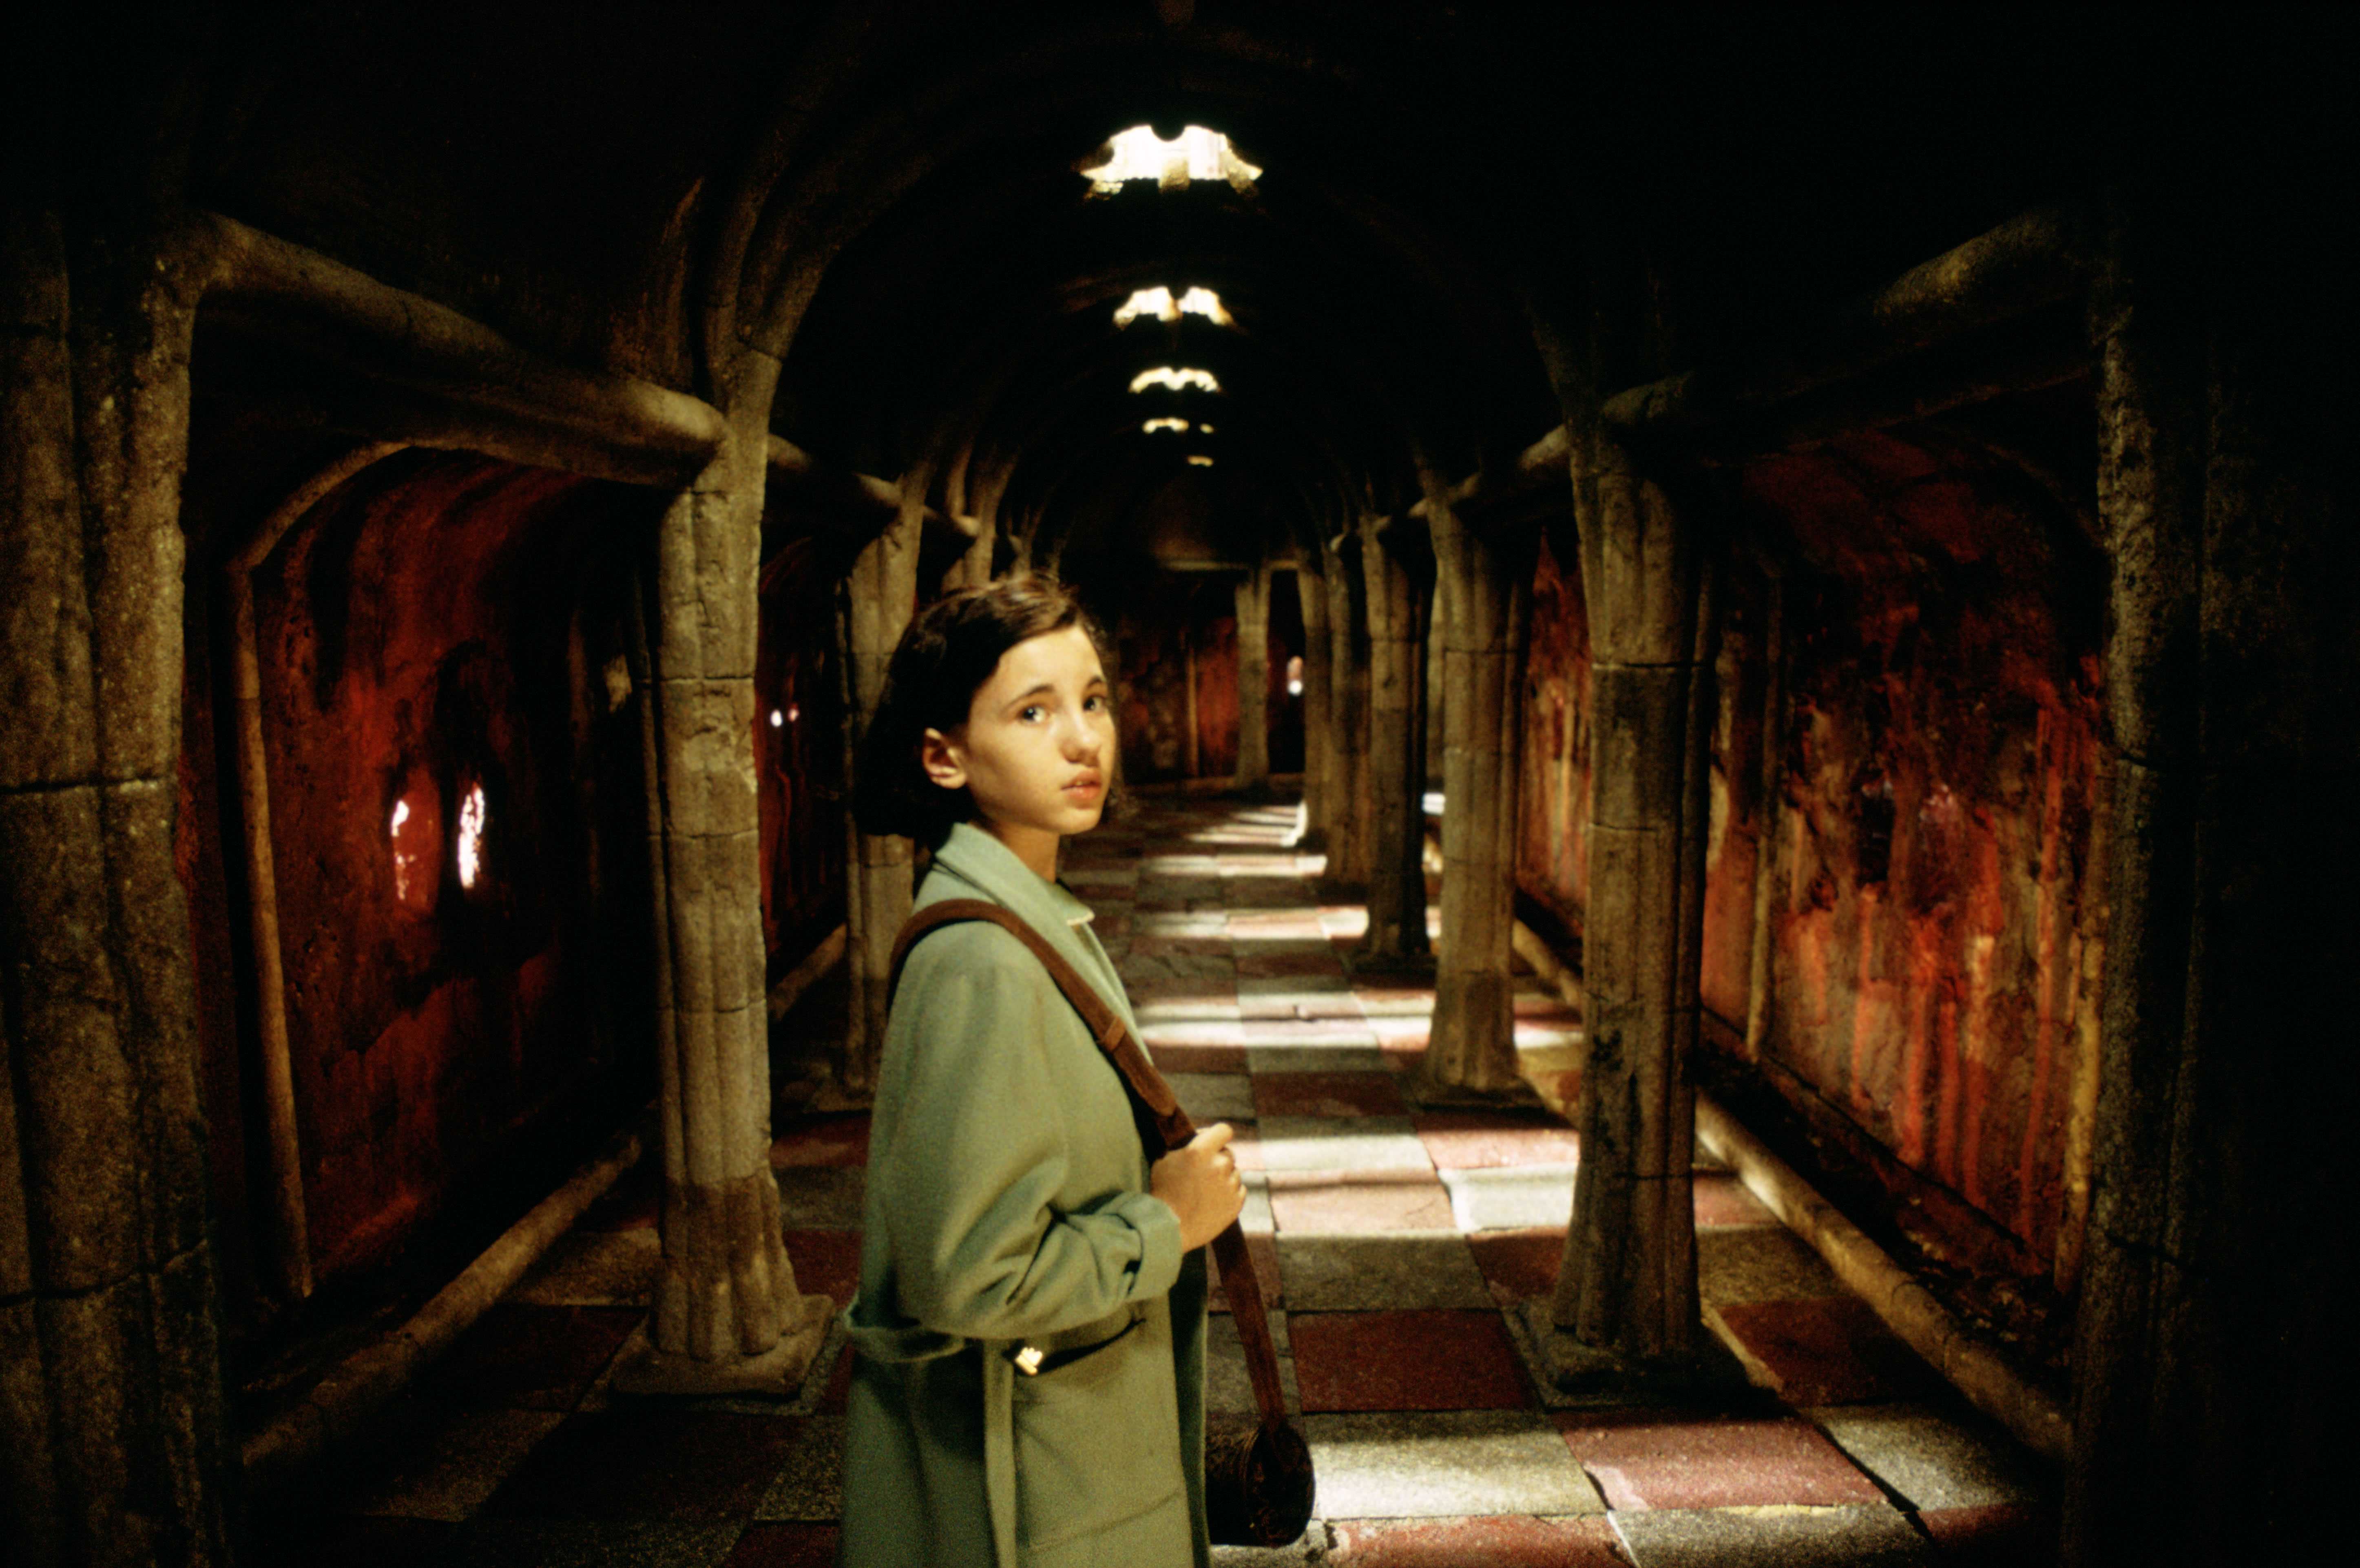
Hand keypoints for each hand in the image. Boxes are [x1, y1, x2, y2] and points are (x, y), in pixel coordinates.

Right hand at [1150, 1123, 1246, 1251]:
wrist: (1169, 1228)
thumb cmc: (1163, 1192)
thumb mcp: (1165, 1160)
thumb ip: (1186, 1147)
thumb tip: (1199, 1140)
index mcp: (1201, 1150)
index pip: (1224, 1130)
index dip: (1217, 1135)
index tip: (1210, 1143)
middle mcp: (1219, 1165)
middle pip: (1228, 1154)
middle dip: (1217, 1160)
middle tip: (1202, 1173)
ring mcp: (1230, 1185)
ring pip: (1234, 1173)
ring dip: (1223, 1178)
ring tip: (1204, 1192)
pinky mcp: (1236, 1203)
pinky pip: (1239, 1190)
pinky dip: (1229, 1193)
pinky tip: (1213, 1201)